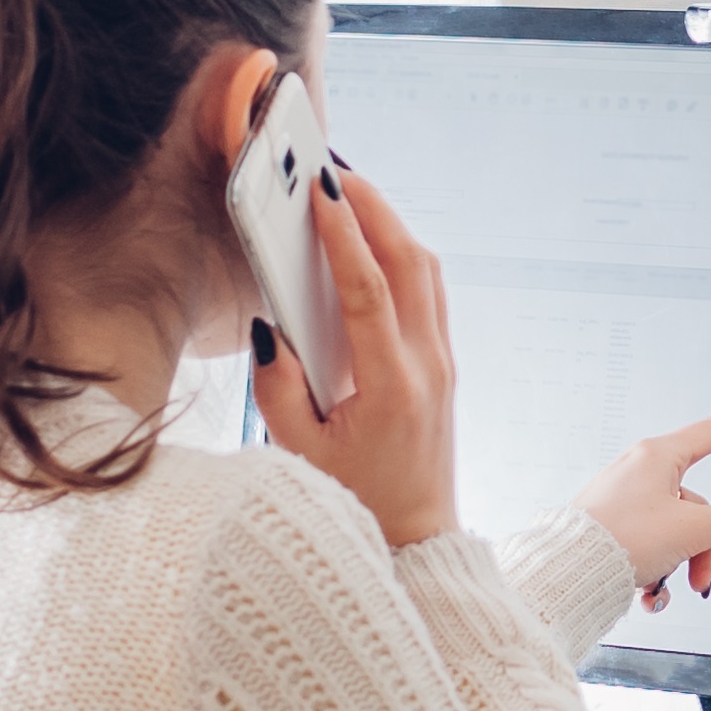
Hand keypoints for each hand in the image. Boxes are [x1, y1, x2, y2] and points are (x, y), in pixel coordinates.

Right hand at [256, 169, 457, 549]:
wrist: (416, 539)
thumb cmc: (354, 501)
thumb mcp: (298, 451)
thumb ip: (277, 386)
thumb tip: (268, 327)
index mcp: (393, 386)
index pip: (369, 290)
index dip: (344, 234)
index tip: (323, 191)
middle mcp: (428, 367)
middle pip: (411, 263)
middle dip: (375, 208)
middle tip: (335, 171)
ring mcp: (443, 363)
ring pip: (426, 272)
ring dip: (392, 225)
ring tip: (352, 192)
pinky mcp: (443, 364)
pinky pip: (427, 292)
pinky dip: (401, 255)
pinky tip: (371, 240)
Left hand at [577, 394, 710, 611]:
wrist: (565, 574)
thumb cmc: (621, 540)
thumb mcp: (692, 530)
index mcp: (658, 458)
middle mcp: (640, 472)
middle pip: (697, 507)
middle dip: (704, 549)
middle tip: (701, 582)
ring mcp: (624, 499)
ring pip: (675, 532)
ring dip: (679, 566)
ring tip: (661, 592)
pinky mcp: (611, 526)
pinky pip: (650, 546)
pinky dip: (655, 572)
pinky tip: (646, 595)